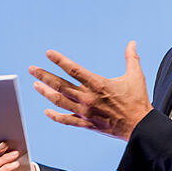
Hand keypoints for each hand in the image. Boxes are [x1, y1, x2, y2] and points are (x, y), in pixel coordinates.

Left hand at [29, 40, 152, 140]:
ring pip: (60, 101)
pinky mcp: (87, 124)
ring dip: (46, 93)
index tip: (48, 54)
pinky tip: (47, 111)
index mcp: (98, 84)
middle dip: (44, 76)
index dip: (59, 60)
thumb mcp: (136, 77)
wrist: (139, 127)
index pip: (74, 70)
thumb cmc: (138, 101)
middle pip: (60, 85)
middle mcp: (88, 98)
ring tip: (36, 85)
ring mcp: (85, 112)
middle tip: (32, 69)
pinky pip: (66, 120)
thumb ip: (132, 58)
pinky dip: (55, 116)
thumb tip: (132, 43)